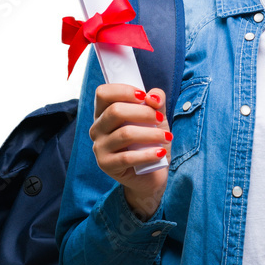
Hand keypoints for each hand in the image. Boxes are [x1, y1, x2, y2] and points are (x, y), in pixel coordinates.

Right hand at [90, 83, 170, 218]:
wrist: (151, 174)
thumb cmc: (150, 142)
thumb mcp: (156, 119)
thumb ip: (156, 102)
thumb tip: (153, 96)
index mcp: (104, 113)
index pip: (103, 93)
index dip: (123, 90)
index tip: (143, 96)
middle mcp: (97, 128)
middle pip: (115, 111)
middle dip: (143, 112)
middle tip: (160, 118)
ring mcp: (99, 147)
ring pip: (124, 134)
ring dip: (150, 134)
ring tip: (167, 137)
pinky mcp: (106, 165)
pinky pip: (127, 157)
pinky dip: (147, 154)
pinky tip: (160, 152)